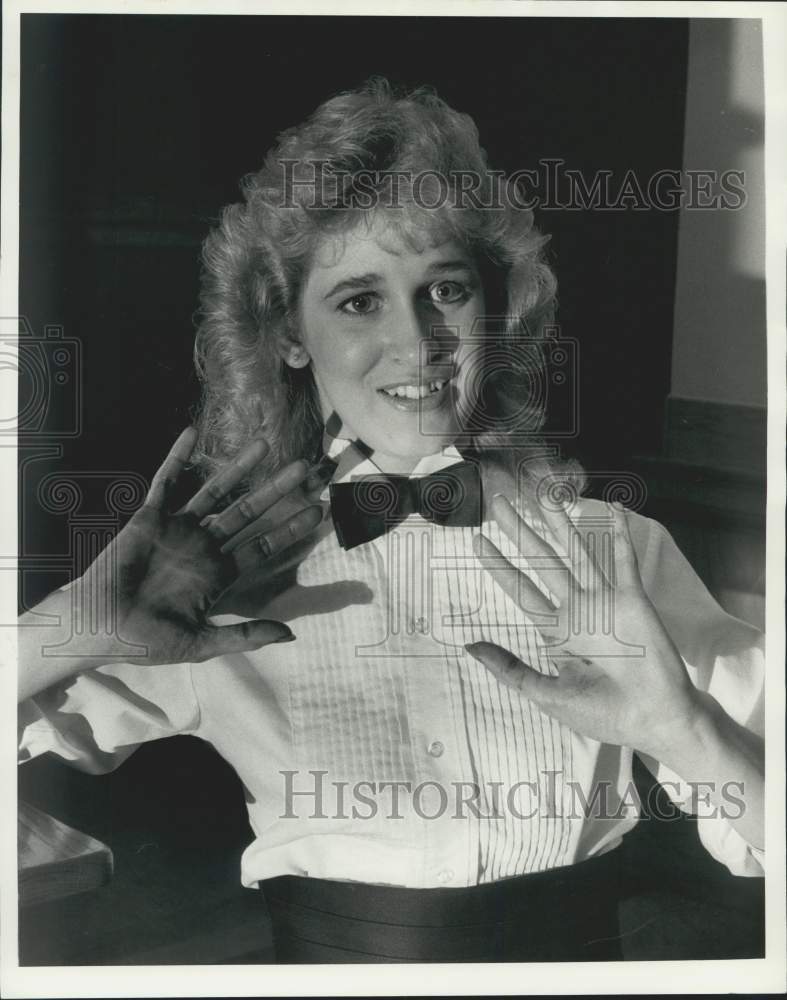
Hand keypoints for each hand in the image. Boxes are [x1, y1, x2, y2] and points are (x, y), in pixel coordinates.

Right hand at [77, 428, 322, 664]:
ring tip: (264, 443)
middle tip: (304, 468)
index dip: (289, 530)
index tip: (317, 513)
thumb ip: (245, 636)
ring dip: (238, 467)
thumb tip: (289, 634)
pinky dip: (177, 457)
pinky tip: (191, 433)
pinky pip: (166, 481)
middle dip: (276, 490)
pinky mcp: (150, 517)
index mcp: (219, 574)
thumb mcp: (202, 643)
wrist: (100, 630)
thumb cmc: (146, 641)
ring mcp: (178, 529)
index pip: (262, 546)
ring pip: (215, 491)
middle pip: (248, 512)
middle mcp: (204, 546)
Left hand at [466, 494, 701, 758]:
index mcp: (558, 631)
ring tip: (542, 492)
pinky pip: (624, 562)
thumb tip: (469, 647)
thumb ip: (509, 669)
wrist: (653, 722)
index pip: (522, 591)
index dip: (500, 567)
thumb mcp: (546, 694)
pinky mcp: (633, 601)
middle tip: (499, 503)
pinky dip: (619, 536)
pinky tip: (613, 510)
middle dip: (521, 533)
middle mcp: (578, 610)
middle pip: (542, 562)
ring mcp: (605, 602)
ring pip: (577, 552)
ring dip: (560, 523)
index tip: (479, 541)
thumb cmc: (604, 714)